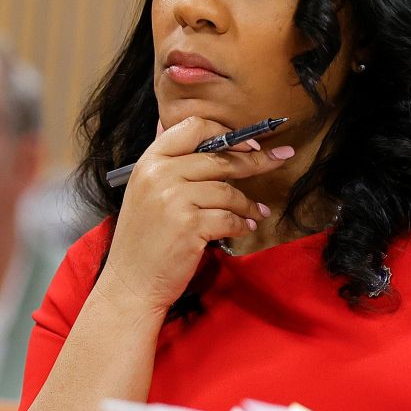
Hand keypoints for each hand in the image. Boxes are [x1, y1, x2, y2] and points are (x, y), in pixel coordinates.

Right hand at [99, 116, 293, 313]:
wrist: (130, 283)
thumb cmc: (144, 238)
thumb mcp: (145, 191)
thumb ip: (169, 162)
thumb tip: (195, 129)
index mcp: (149, 161)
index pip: (193, 127)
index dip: (227, 133)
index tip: (250, 143)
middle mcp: (159, 175)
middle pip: (220, 158)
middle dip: (255, 160)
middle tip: (280, 159)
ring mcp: (173, 200)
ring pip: (229, 191)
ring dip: (248, 204)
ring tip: (258, 212)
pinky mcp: (189, 226)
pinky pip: (229, 218)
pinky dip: (242, 224)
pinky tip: (246, 228)